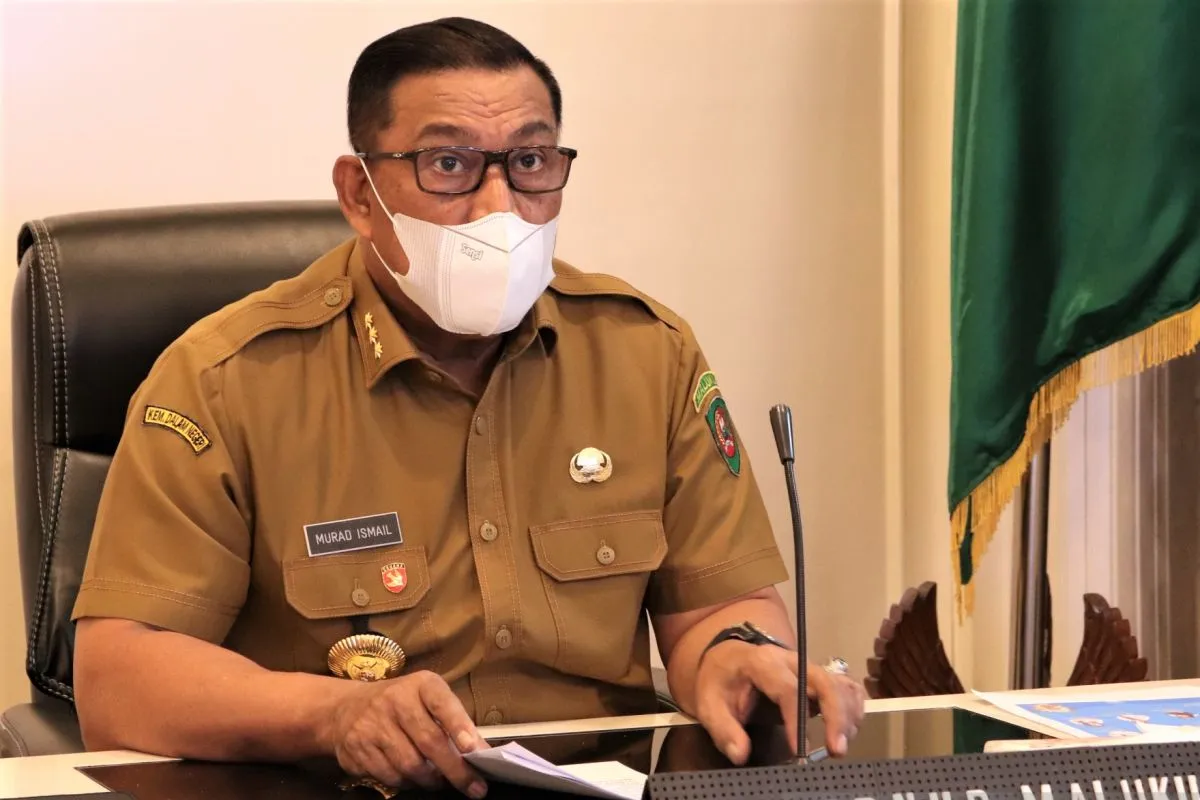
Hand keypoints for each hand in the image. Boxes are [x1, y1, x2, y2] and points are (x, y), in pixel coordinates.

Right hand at [322, 670, 489, 796]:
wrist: (346, 707)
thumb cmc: (401, 705)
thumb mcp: (427, 700)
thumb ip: (453, 722)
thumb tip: (480, 753)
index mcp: (420, 685)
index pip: (442, 702)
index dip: (458, 725)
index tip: (472, 748)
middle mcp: (395, 700)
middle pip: (429, 741)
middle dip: (455, 770)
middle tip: (474, 788)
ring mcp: (372, 724)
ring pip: (410, 764)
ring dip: (430, 780)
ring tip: (439, 781)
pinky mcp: (357, 748)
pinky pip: (389, 776)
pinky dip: (407, 783)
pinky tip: (413, 778)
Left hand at [693, 642, 865, 763]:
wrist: (728, 655)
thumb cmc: (721, 679)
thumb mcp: (708, 702)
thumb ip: (723, 728)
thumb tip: (740, 754)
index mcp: (763, 663)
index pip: (788, 689)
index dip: (797, 720)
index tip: (800, 751)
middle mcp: (792, 660)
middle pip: (825, 682)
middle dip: (836, 716)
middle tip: (836, 750)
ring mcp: (809, 666)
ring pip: (841, 684)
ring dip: (848, 715)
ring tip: (840, 745)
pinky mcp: (819, 674)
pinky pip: (847, 685)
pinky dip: (855, 707)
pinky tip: (851, 729)